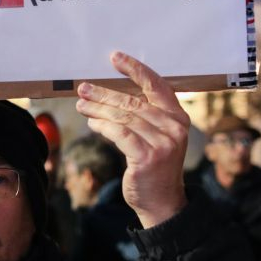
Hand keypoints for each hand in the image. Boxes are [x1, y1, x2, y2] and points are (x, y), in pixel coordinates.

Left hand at [76, 51, 188, 228]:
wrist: (162, 202)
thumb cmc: (155, 166)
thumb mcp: (157, 137)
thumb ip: (144, 116)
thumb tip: (111, 94)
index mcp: (178, 117)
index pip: (157, 85)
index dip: (135, 69)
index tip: (115, 58)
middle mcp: (174, 127)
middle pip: (133, 101)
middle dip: (105, 93)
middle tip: (84, 88)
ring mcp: (163, 143)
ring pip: (124, 117)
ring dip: (99, 109)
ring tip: (82, 105)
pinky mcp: (148, 157)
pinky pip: (120, 133)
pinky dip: (103, 126)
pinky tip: (92, 123)